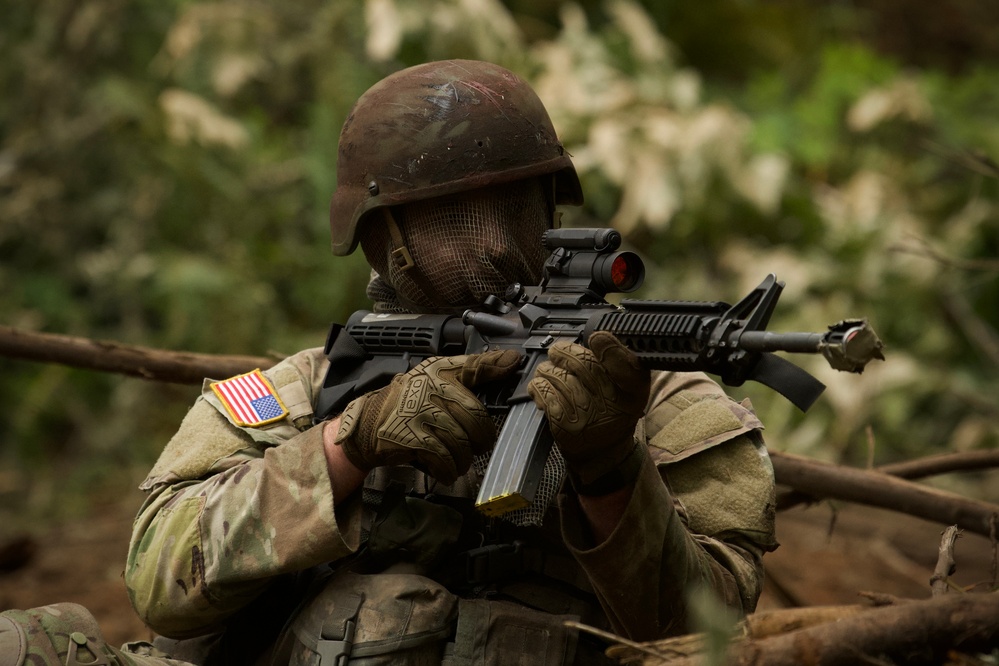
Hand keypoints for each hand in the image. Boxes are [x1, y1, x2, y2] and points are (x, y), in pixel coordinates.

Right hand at [336, 349, 520, 483]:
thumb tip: (511, 360)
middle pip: (474, 417)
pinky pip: (443, 458)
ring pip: (461, 442)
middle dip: (481, 438)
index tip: (515, 362)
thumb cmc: (409, 403)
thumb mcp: (436, 380)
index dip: (496, 365)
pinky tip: (445, 470)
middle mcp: (430, 387)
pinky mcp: (411, 437)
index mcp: (439, 371)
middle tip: (478, 445)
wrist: (368, 423)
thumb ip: (473, 371)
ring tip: (457, 460)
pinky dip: (448, 470)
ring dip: (463, 459)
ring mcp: (420, 412)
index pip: (472, 365)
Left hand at [527, 332, 650, 489]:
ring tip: (547, 370)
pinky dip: (538, 386)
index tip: (596, 338)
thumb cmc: (612, 413)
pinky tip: (540, 386)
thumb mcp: (629, 390)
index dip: (609, 347)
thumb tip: (597, 336)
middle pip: (584, 364)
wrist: (601, 453)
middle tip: (557, 351)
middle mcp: (613, 403)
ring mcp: (588, 414)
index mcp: (633, 390)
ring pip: (559, 376)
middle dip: (564, 352)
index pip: (626, 364)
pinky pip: (546, 394)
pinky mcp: (565, 424)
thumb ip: (619, 363)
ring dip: (547, 370)